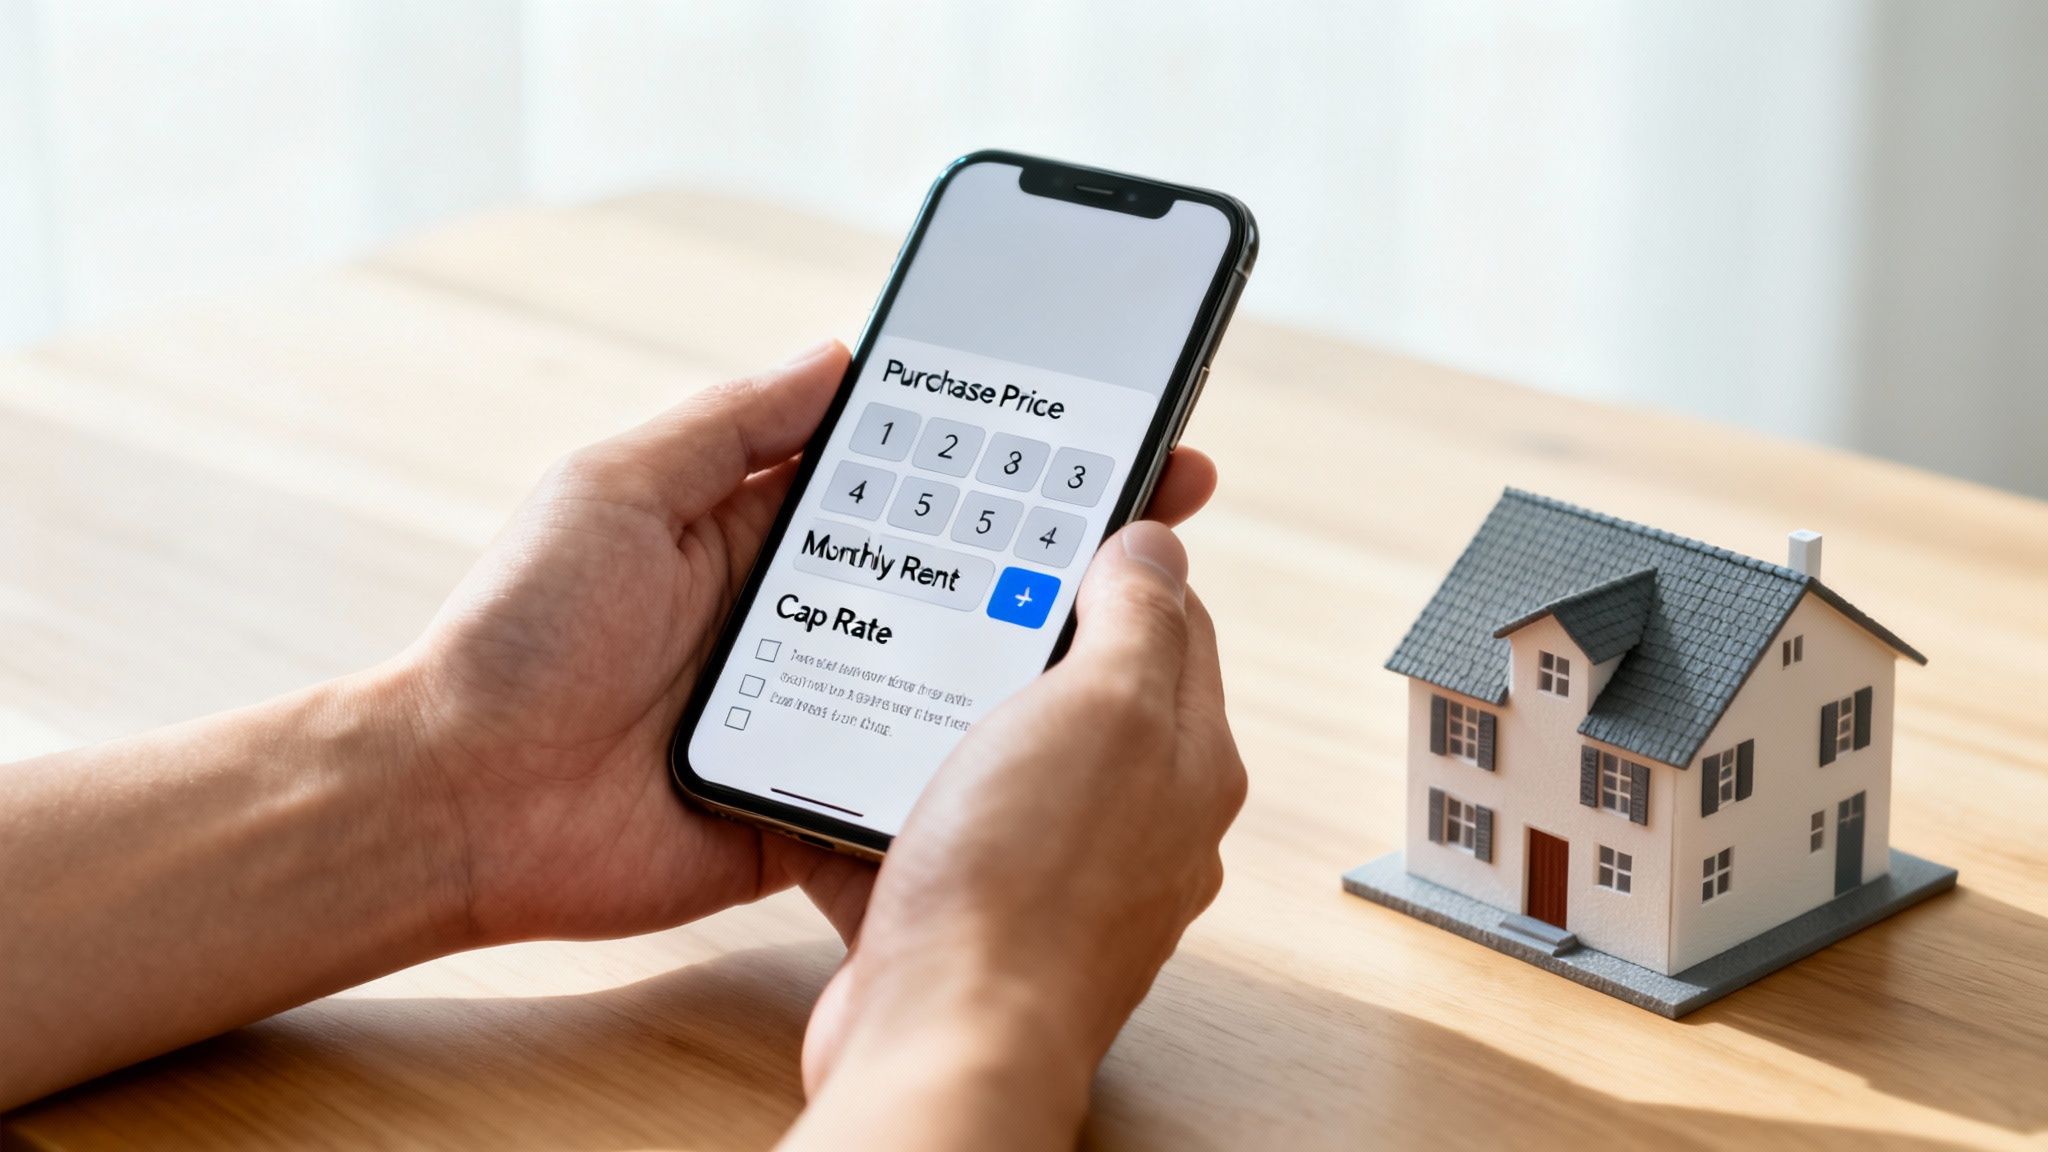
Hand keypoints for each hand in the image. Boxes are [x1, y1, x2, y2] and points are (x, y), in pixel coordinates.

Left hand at [397, 341, 1221, 945]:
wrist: (460, 802)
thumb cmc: (520, 633)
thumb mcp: (618, 490)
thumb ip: (729, 426)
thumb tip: (838, 355)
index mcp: (762, 533)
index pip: (908, 481)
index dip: (999, 458)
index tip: (1091, 429)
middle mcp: (804, 616)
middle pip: (950, 576)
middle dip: (1050, 548)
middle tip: (1156, 515)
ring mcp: (814, 711)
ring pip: (944, 679)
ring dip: (1023, 659)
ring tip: (1126, 628)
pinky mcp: (810, 804)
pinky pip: (904, 785)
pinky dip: (963, 774)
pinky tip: (1044, 757)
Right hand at [786, 521, 1246, 1148]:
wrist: (944, 1040)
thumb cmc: (1027, 884)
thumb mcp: (1102, 707)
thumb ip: (1138, 617)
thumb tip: (1158, 541)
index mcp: (1185, 757)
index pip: (1168, 622)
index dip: (1114, 558)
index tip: (1057, 515)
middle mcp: (1138, 818)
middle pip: (1087, 686)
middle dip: (1026, 630)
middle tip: (965, 583)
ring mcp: (1060, 869)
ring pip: (1011, 752)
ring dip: (960, 707)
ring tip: (908, 665)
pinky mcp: (982, 911)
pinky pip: (949, 820)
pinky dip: (912, 785)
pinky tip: (868, 764)